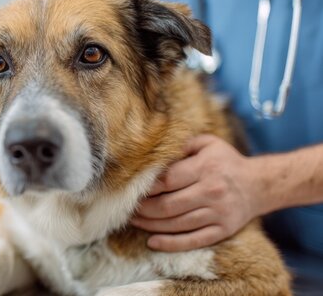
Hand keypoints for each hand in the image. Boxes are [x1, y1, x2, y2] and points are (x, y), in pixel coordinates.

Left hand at [132, 135, 262, 251]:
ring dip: (150, 225)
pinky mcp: (222, 231)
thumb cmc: (225, 161)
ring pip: (177, 224)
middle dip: (143, 208)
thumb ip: (182, 145)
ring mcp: (218, 213)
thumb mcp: (207, 144)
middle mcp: (212, 191)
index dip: (147, 187)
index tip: (131, 188)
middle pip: (168, 204)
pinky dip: (171, 244)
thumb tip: (154, 150)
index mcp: (206, 168)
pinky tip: (152, 242)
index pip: (168, 179)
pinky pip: (193, 240)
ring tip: (134, 221)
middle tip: (128, 208)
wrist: (260, 185)